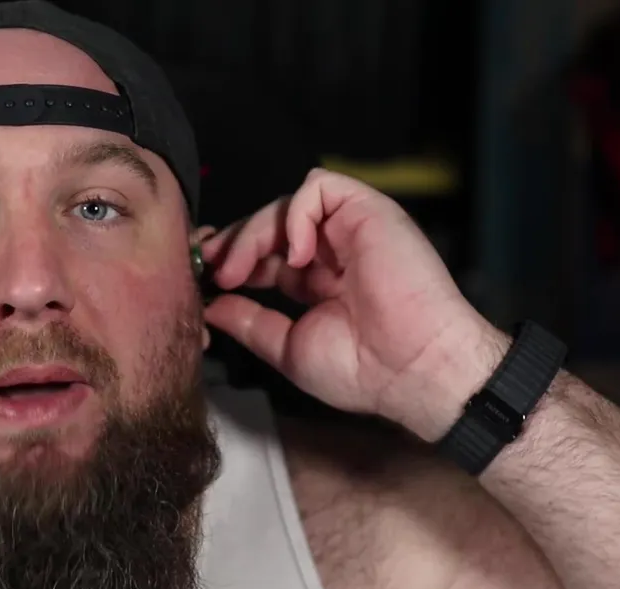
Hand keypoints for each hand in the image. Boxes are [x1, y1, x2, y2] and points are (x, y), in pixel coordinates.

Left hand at [203, 169, 506, 440]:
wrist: (412, 369)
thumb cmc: (360, 369)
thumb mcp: (287, 346)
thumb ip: (249, 321)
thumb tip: (210, 306)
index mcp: (316, 281)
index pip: (264, 254)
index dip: (233, 259)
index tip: (206, 278)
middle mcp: (332, 251)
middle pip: (269, 224)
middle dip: (235, 241)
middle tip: (215, 269)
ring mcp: (350, 229)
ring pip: (288, 203)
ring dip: (256, 231)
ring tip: (242, 269)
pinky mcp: (368, 210)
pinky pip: (319, 187)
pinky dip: (296, 215)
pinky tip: (296, 256)